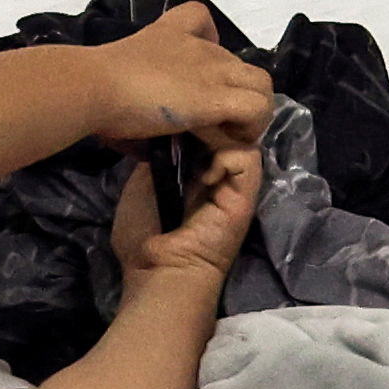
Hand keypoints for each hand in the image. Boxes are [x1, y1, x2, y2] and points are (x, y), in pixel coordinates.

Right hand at [81, 4, 276, 149]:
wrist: (93, 87)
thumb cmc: (96, 88)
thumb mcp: (120, 80)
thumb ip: (139, 95)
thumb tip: (143, 134)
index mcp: (169, 36)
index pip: (201, 19)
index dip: (210, 45)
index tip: (196, 77)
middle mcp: (199, 48)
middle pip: (242, 65)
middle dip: (236, 96)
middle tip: (217, 125)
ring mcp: (213, 70)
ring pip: (262, 85)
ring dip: (252, 112)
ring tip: (229, 135)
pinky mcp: (217, 96)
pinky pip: (257, 108)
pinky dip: (249, 127)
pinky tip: (225, 141)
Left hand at [113, 134, 251, 294]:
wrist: (159, 271)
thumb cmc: (144, 235)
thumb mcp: (142, 184)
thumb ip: (160, 158)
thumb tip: (169, 132)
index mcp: (193, 176)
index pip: (203, 134)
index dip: (193, 121)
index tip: (172, 117)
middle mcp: (218, 178)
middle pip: (223, 133)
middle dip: (206, 123)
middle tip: (185, 122)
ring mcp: (234, 187)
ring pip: (239, 139)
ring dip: (216, 137)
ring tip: (195, 146)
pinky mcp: (246, 197)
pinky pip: (246, 157)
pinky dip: (226, 156)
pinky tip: (205, 173)